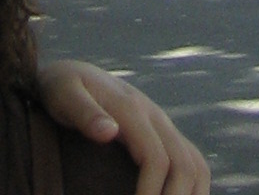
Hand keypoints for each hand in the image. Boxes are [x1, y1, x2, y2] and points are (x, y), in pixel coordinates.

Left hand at [34, 64, 208, 194]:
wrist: (72, 74)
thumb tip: (109, 132)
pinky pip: (191, 161)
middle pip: (185, 165)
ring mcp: (162, 125)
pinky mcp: (163, 133)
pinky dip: (193, 188)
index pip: (156, 158)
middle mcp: (155, 116)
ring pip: (196, 163)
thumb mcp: (63, 94)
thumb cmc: (62, 87)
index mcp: (132, 108)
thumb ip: (84, 112)